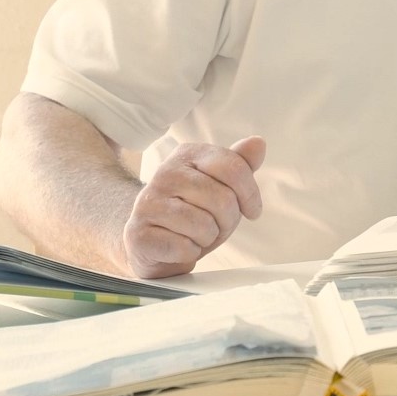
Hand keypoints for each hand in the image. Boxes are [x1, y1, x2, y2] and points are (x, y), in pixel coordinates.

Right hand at [121, 136, 266, 277]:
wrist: (152, 241)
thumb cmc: (194, 211)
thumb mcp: (221, 186)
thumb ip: (240, 164)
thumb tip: (258, 142)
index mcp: (188, 154)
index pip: (234, 168)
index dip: (250, 194)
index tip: (253, 211)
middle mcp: (165, 172)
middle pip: (223, 199)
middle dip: (228, 221)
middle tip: (216, 225)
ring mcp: (148, 202)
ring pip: (204, 225)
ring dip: (208, 238)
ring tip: (196, 235)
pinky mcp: (137, 233)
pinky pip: (184, 247)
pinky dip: (189, 252)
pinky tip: (179, 246)